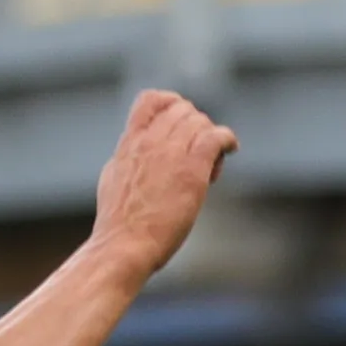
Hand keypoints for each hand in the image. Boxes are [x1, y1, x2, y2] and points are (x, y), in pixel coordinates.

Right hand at [90, 89, 238, 281]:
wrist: (124, 245)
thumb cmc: (119, 225)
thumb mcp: (114, 180)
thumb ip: (128, 161)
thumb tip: (133, 155)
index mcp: (129, 142)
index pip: (151, 100)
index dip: (171, 104)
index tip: (180, 123)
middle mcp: (150, 140)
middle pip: (182, 110)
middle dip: (195, 127)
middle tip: (198, 156)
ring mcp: (170, 152)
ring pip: (200, 122)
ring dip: (210, 137)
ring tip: (211, 167)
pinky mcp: (191, 169)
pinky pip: (216, 137)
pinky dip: (227, 139)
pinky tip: (232, 148)